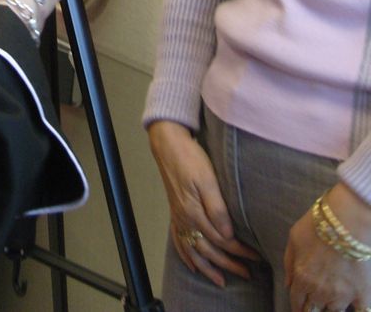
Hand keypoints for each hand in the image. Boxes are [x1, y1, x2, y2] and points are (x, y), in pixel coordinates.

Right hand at [148, 120, 259, 287]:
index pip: (222, 240)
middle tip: (247, 274)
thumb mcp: (208, 180)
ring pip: (193, 252)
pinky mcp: (175, 213)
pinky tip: (192, 265)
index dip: (239, 251)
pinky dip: (186, 257)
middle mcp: (185, 219)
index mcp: (195, 213)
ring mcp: (178, 218)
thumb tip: (227, 236)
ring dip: (207, 268)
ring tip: (221, 281)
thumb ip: (217, 209)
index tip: (256, 257)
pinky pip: (178, 242)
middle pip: (209, 250)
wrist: (168, 144)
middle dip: (229, 264)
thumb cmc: (191, 158)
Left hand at [284, 182, 370, 311]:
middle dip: (311, 308)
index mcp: (302, 278)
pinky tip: (351, 308)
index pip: (296, 302)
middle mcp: (320, 291)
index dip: (297, 306)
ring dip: (329, 308)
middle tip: (312, 305)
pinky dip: (355, 311)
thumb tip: (289, 285)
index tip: (299, 307)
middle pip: (313, 310)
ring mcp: (342, 295)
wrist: (345, 222)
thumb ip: (289, 264)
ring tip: (328, 303)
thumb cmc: (316, 226)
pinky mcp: (361, 294)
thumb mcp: (293, 239)